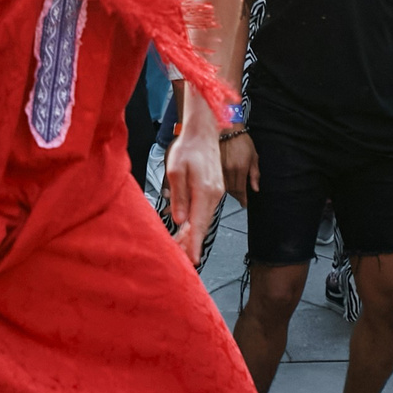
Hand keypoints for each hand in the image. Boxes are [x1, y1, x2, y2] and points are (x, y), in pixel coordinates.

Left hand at [164, 121, 224, 259]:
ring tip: (181, 246)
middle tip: (180, 257)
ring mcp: (217, 192)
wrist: (203, 132)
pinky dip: (197, 222)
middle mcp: (214, 194)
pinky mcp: (214, 190)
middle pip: (203, 225)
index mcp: (205, 190)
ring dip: (194, 233)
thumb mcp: (176, 170)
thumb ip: (179, 196)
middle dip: (192, 243)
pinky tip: (188, 228)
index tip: (193, 260)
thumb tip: (180, 220)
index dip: (195, 243)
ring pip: (204, 219)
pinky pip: (205, 211)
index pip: (199, 224)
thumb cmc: (187, 148)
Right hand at [220, 130, 257, 201]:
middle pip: (232, 190)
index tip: (244, 203)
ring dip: (229, 191)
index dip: (243, 199)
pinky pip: (218, 180)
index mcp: (240, 168)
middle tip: (241, 197)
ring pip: (224, 187)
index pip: (241, 190)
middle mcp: (229, 169)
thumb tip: (255, 188)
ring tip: (234, 190)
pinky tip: (225, 183)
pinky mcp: (213, 165)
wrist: (228, 128)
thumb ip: (255, 174)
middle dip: (237, 196)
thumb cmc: (242, 140)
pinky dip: (222, 184)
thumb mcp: (254, 156)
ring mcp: (220, 168)